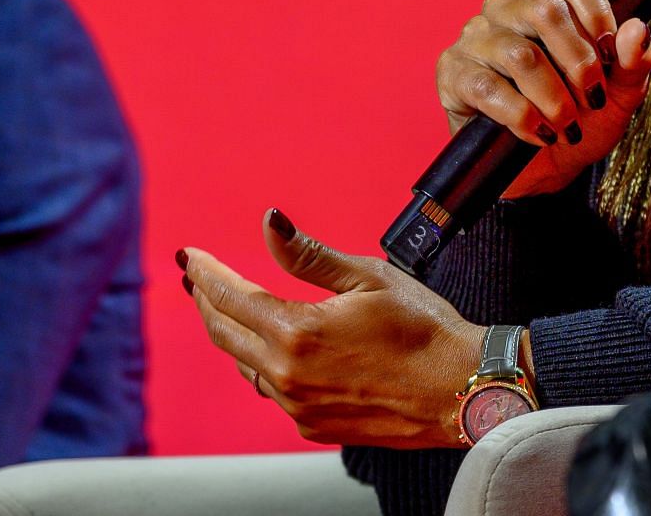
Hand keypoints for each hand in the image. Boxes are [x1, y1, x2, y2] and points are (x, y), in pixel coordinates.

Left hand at [180, 209, 486, 447]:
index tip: (189, 256)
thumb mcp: (369, 278)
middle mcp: (288, 373)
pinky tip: (275, 352)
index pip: (231, 296)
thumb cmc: (424, 329)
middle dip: (207, 301)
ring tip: (230, 311)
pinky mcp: (314, 425)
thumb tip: (270, 224)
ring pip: (246, 365)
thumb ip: (310, 255)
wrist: (462, 390)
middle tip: (197, 280)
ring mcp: (298, 406)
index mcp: (297, 331)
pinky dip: (265, 365)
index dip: (206, 273)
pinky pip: (274, 391)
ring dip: (233, 335)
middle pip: (225, 333)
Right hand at [438, 0, 650, 197]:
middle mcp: (507, 7)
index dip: (597, 13)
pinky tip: (539, 134)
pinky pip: (487, 88)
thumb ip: (634, 61)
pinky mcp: (453, 74)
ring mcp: (476, 38)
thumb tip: (637, 29)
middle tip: (593, 97)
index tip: (612, 56)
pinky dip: (522, 116)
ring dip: (553, 98)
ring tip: (567, 125)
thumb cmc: (582, 118)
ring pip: (519, 55)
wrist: (545, 170)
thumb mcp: (619, 94)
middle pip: (545, 10)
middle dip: (579, 62)